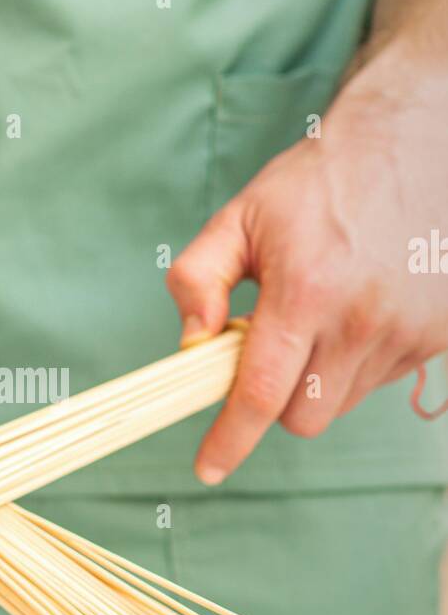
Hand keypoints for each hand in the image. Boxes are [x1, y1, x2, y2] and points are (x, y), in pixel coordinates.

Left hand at [167, 55, 447, 483]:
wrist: (415, 145)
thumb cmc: (320, 182)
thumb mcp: (242, 216)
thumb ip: (199, 278)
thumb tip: (191, 343)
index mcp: (306, 291)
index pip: (260, 394)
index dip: (229, 440)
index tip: (208, 469)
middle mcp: (362, 320)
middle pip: (303, 416)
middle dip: (276, 400)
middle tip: (271, 348)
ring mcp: (407, 331)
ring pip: (342, 404)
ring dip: (318, 380)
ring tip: (321, 315)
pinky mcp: (438, 335)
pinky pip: (380, 380)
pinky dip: (357, 363)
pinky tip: (358, 311)